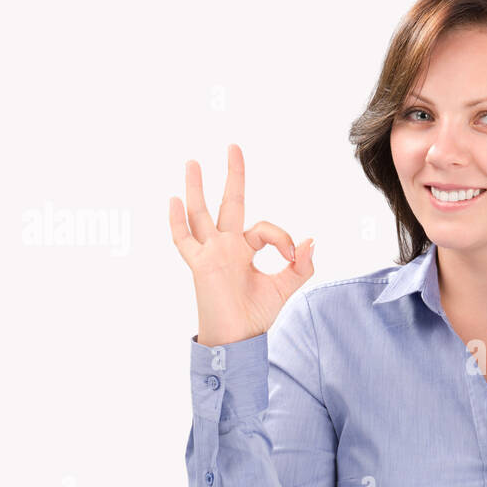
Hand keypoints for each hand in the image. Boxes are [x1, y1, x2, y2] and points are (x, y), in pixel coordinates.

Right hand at [169, 143, 314, 345]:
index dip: (283, 238)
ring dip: (197, 188)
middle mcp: (226, 247)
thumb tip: (311, 239)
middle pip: (229, 203)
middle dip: (233, 176)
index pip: (265, 228)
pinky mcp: (199, 266)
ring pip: (201, 214)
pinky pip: (184, 240)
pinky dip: (178, 222)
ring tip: (193, 162)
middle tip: (234, 146)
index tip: (293, 256)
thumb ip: (301, 266)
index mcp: (245, 250)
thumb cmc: (256, 315)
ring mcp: (210, 254)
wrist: (238, 340)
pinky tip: (174, 200)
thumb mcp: (285, 287)